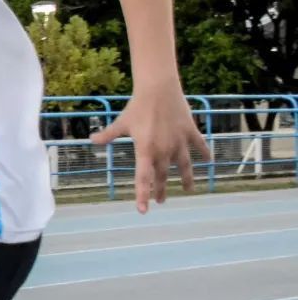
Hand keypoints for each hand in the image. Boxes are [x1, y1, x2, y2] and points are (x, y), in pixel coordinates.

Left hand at [90, 82, 209, 212]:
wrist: (158, 89)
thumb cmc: (137, 107)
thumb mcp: (121, 123)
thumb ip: (108, 135)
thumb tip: (91, 140)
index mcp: (145, 151)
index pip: (143, 179)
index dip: (142, 195)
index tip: (143, 210)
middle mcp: (164, 150)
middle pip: (162, 176)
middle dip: (161, 190)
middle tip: (160, 201)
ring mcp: (179, 142)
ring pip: (184, 166)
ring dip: (185, 179)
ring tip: (187, 189)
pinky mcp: (190, 132)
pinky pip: (199, 146)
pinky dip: (204, 153)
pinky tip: (208, 161)